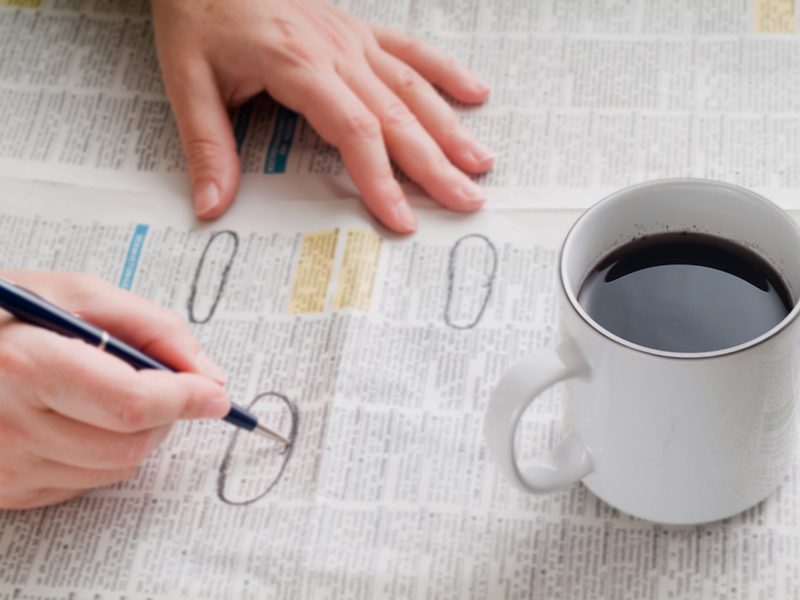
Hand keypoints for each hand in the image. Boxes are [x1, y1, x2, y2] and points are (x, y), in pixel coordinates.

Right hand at [0, 272, 229, 508]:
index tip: (215, 393)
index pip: (132, 402)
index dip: (185, 399)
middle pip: (130, 443)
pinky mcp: (6, 491)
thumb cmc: (1, 318)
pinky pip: (85, 483)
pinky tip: (82, 418)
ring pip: (115, 468)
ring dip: (140, 433)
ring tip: (115, 393)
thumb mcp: (73, 294)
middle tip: (168, 385)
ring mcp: (5, 467)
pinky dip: (105, 452)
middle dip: (168, 415)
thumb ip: (150, 326)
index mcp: (27, 365)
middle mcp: (11, 425)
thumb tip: (208, 374)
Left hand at [152, 0, 493, 232]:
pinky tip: (475, 93)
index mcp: (297, 64)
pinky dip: (445, 72)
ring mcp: (351, 38)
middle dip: (435, 164)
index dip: (381, 179)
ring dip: (450, 127)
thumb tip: (211, 206)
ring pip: (413, 87)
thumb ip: (206, 146)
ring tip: (480, 162)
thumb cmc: (198, 12)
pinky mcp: (356, 29)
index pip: (354, 131)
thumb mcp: (186, 79)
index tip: (401, 218)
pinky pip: (410, 50)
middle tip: (467, 200)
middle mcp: (335, 50)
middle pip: (397, 115)